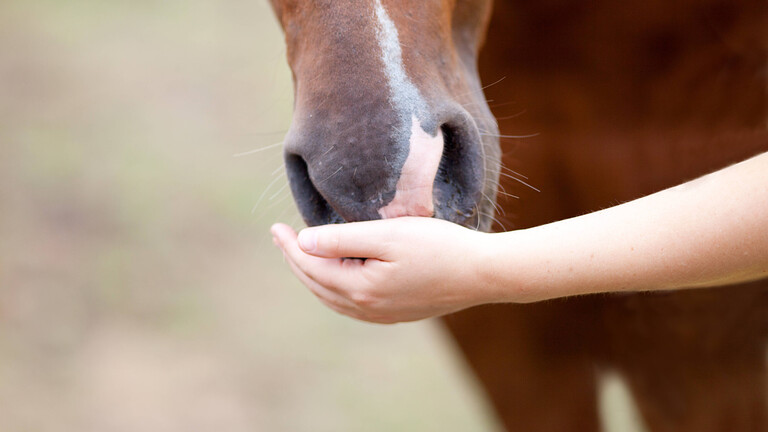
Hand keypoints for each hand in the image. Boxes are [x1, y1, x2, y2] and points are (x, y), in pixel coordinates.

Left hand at [271, 217, 496, 323]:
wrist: (483, 274)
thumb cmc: (439, 247)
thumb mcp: (389, 235)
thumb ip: (343, 239)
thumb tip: (304, 242)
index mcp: (361, 288)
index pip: (311, 266)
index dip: (289, 247)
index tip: (276, 226)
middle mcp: (367, 308)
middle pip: (317, 285)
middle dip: (296, 260)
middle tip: (281, 237)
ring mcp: (382, 314)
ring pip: (333, 297)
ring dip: (313, 276)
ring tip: (301, 254)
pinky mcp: (397, 313)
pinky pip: (351, 304)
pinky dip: (334, 287)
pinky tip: (336, 276)